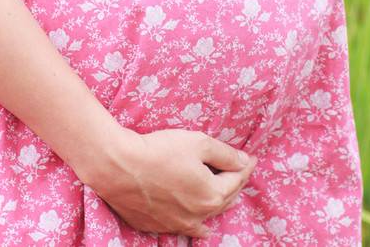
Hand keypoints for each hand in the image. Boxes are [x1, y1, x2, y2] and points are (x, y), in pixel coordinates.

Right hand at [84, 124, 255, 237]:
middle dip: (234, 185)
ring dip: (216, 205)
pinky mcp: (156, 226)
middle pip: (224, 200)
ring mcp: (176, 224)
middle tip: (239, 172)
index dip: (245, 166)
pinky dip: (193, 219)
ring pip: (205, 219)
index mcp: (211, 196)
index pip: (236, 180)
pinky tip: (194, 217)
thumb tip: (243, 161)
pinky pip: (183, 225)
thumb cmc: (160, 151)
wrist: (118, 167)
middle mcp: (197, 216)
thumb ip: (225, 154)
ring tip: (223, 196)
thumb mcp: (199, 143)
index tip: (251, 158)